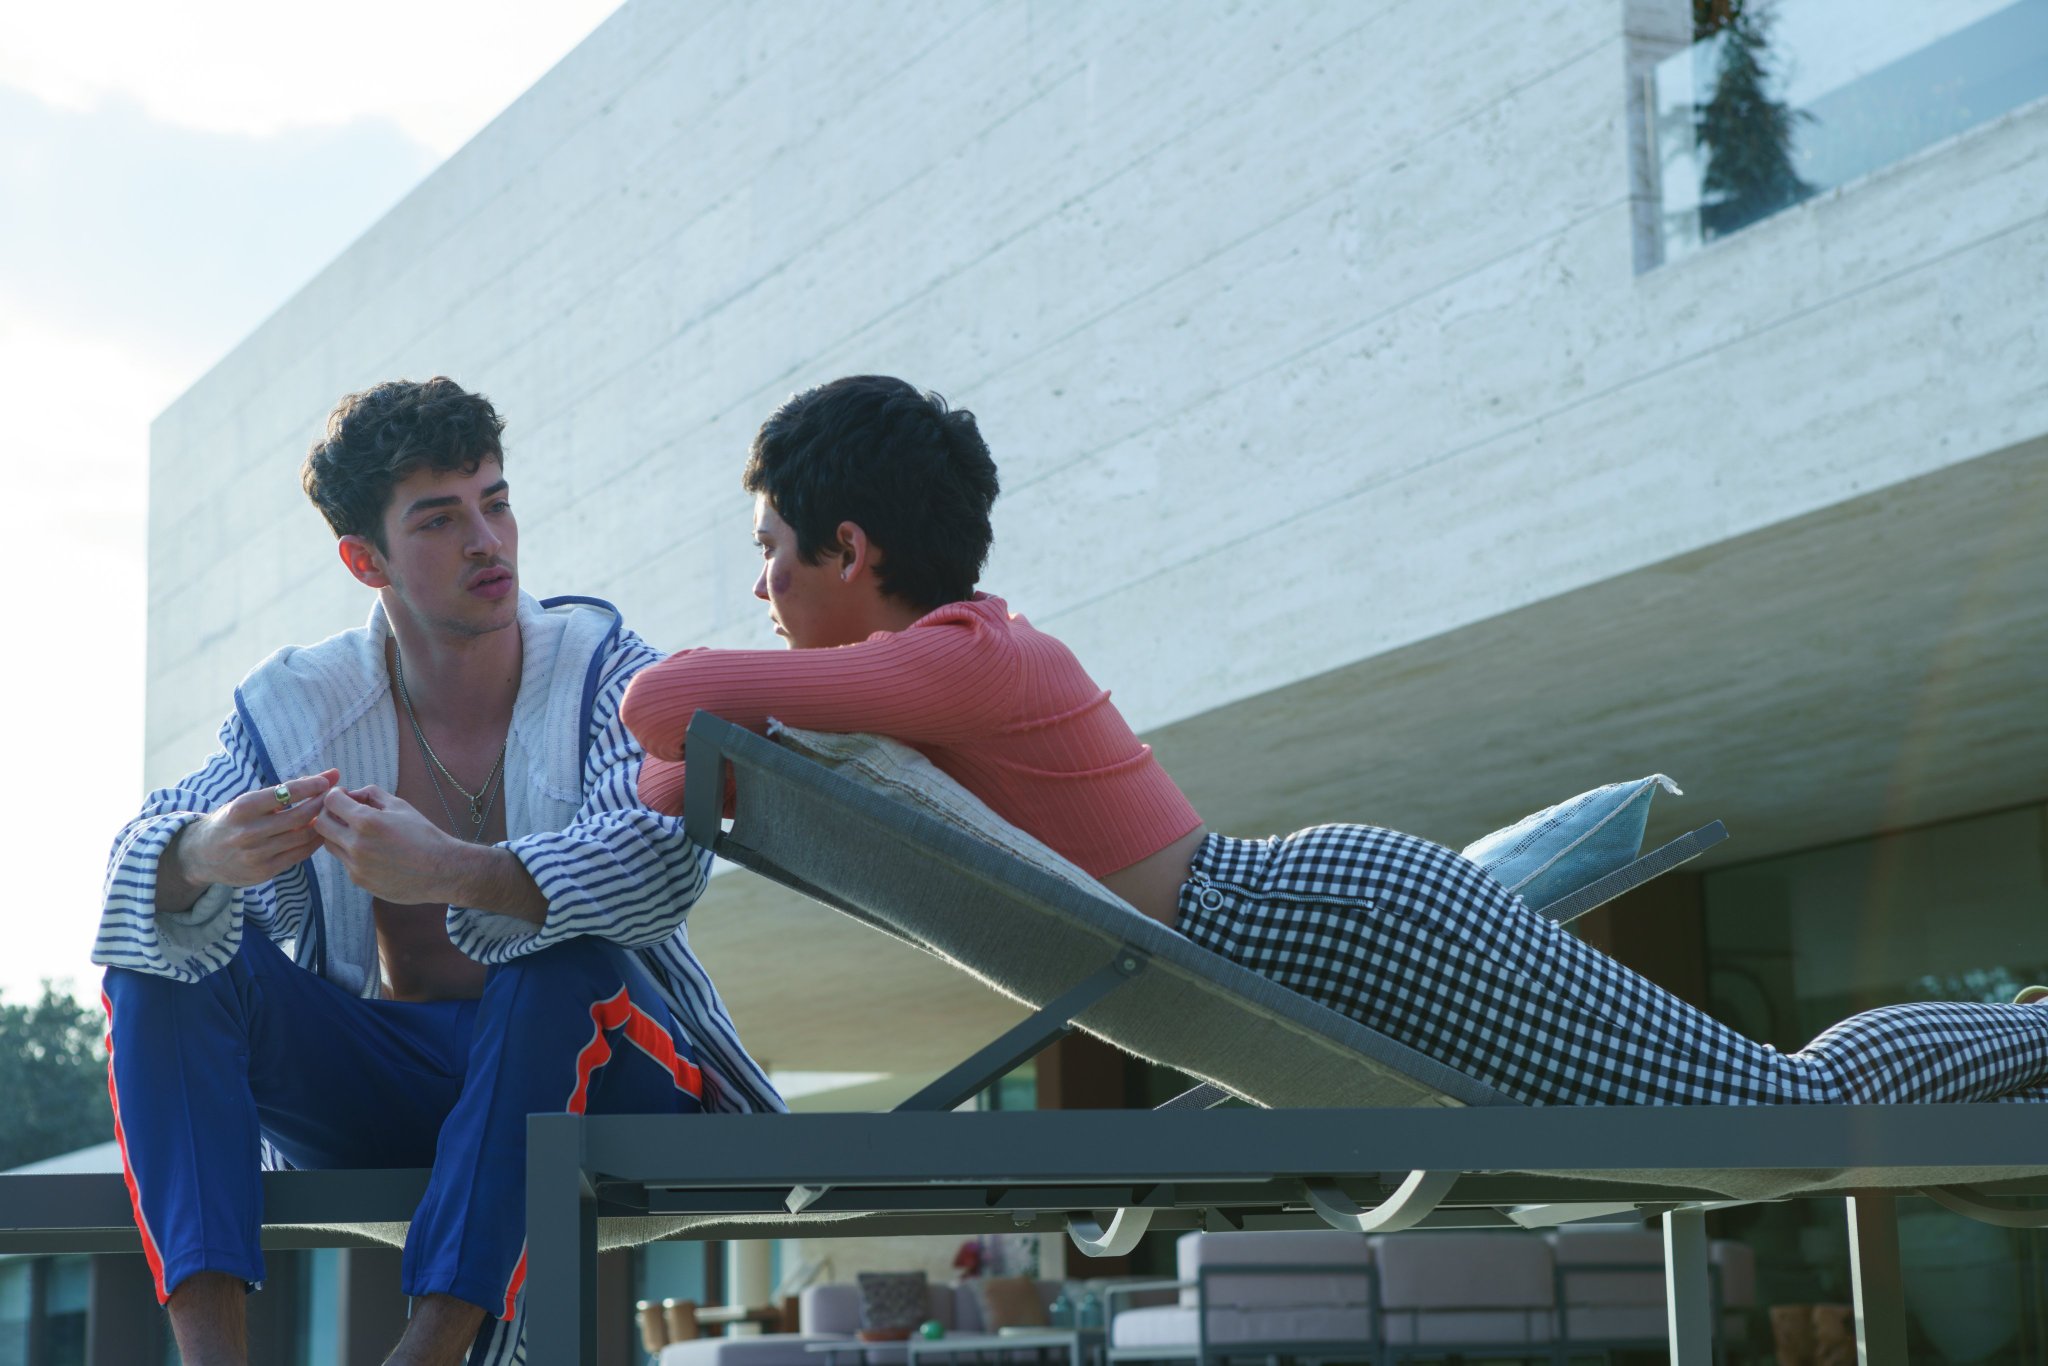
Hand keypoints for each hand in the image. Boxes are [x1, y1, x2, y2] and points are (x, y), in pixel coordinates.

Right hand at [173, 770, 337, 890]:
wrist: (200, 855)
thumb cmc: (231, 821)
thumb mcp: (247, 802)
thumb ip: (284, 791)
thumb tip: (328, 776)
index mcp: (243, 808)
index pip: (286, 793)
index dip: (312, 785)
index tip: (328, 780)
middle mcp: (248, 832)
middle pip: (299, 816)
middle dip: (322, 804)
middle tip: (336, 796)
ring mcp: (256, 854)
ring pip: (303, 837)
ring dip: (322, 824)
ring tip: (330, 814)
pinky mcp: (263, 872)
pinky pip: (299, 855)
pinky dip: (313, 842)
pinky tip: (319, 833)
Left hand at [313, 785, 464, 905]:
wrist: (441, 871)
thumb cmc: (423, 835)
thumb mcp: (400, 806)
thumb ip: (371, 794)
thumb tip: (351, 795)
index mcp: (367, 822)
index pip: (331, 801)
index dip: (335, 794)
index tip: (344, 796)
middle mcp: (356, 844)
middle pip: (321, 824)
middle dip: (328, 814)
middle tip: (343, 812)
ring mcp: (355, 865)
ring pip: (329, 844)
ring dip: (337, 834)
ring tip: (359, 832)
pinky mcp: (359, 880)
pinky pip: (344, 861)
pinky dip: (351, 853)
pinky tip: (372, 852)